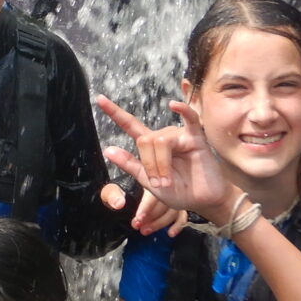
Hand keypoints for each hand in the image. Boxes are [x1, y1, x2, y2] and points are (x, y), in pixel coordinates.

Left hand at [96, 95, 235, 223]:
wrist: (202, 200)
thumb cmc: (178, 191)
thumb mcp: (148, 183)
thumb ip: (130, 165)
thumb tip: (108, 150)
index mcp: (150, 146)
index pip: (130, 125)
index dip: (114, 112)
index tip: (99, 99)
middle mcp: (163, 137)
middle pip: (145, 140)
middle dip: (149, 165)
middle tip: (160, 183)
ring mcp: (179, 136)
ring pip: (160, 140)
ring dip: (162, 164)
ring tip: (169, 181)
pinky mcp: (196, 138)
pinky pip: (189, 119)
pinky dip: (182, 110)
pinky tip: (174, 105)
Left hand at [101, 181, 185, 235]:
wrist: (120, 196)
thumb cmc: (116, 193)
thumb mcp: (110, 192)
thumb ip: (112, 195)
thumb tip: (118, 203)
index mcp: (147, 179)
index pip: (153, 194)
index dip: (146, 208)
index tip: (138, 219)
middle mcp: (162, 186)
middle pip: (165, 203)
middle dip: (152, 218)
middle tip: (139, 227)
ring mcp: (171, 196)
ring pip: (173, 211)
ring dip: (160, 223)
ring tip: (145, 231)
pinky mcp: (176, 206)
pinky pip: (182, 216)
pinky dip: (178, 225)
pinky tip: (170, 233)